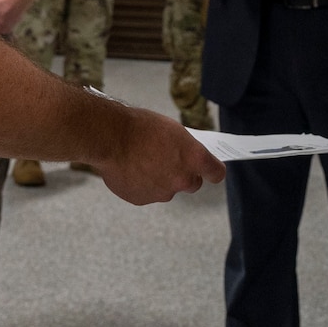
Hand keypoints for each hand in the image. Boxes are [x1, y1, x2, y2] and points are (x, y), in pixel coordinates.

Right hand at [94, 104, 225, 204]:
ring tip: (143, 162)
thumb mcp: (172, 129)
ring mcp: (162, 193)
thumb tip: (185, 156)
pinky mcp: (143, 200)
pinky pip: (147, 194)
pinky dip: (142, 185)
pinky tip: (131, 170)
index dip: (213, 170)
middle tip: (169, 162)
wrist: (111, 138)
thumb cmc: (141, 127)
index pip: (216, 173)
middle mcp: (182, 179)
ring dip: (161, 180)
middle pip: (192, 184)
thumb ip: (184, 148)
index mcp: (194, 158)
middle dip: (184, 175)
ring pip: (167, 190)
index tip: (209, 169)